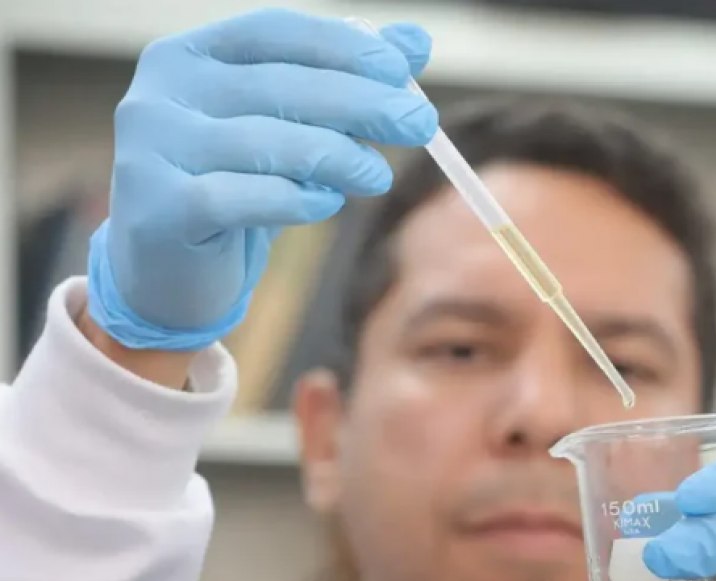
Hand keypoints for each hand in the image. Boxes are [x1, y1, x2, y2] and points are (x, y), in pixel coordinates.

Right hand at [87, 9, 436, 349]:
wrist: (170, 269)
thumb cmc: (234, 186)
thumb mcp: (289, 129)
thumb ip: (344, 81)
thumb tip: (416, 43)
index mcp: (190, 55)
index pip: (274, 32)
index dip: (342, 47)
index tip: (401, 70)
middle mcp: (160, 93)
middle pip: (276, 86)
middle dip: (359, 103)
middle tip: (419, 124)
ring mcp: (151, 151)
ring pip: (261, 142)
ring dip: (334, 156)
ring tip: (379, 176)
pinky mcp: (158, 210)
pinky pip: (237, 198)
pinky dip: (290, 199)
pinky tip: (327, 205)